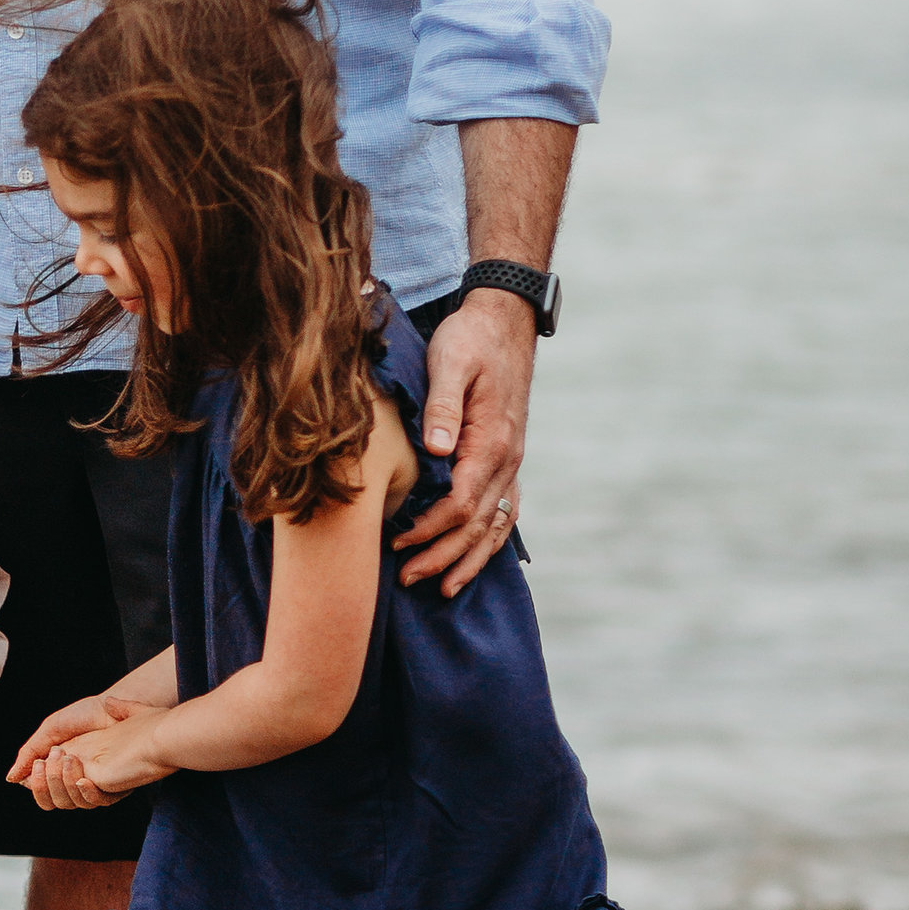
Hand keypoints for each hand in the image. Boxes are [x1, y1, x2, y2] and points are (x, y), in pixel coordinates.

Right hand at [21, 715, 163, 811]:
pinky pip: (99, 801)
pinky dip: (86, 792)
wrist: (111, 707)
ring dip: (65, 783)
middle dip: (49, 783)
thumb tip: (11, 778)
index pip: (43, 795)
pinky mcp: (114, 785)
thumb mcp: (50, 731)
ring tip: (68, 757)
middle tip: (52, 758)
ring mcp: (94, 784)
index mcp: (58, 772)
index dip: (38, 787)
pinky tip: (82, 778)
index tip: (38, 765)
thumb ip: (29, 754)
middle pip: (56, 802)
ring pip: (74, 803)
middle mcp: (75, 781)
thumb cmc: (82, 715)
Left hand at [395, 291, 533, 594]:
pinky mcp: (506, 458)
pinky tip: (470, 559)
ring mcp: (511, 462)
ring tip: (441, 588)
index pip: (462, 502)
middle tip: (407, 578)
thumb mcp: (451, 362)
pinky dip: (487, 541)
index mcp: (491, 441)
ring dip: (468, 559)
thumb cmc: (470, 340)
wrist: (503, 321)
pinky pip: (503, 511)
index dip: (430, 528)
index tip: (398, 541)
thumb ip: (443, 406)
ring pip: (494, 525)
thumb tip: (434, 449)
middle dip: (443, 555)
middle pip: (477, 524)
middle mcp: (507, 459)